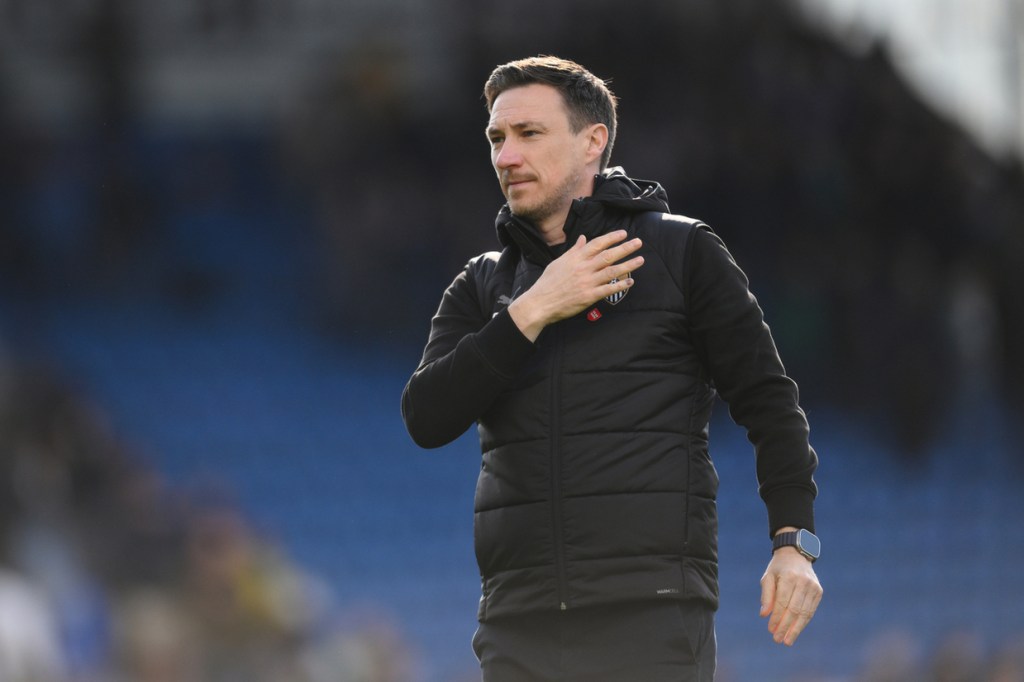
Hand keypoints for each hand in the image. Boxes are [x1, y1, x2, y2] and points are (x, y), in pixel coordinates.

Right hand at [508, 230, 643, 340]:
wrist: (540, 302)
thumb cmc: (548, 282)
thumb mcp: (559, 262)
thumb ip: (574, 251)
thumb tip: (583, 238)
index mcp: (575, 258)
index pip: (597, 244)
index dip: (611, 238)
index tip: (623, 233)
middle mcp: (583, 268)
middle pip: (608, 255)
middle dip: (625, 248)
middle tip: (638, 242)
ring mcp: (587, 282)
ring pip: (611, 271)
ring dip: (628, 265)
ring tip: (640, 260)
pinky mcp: (589, 296)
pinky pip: (608, 290)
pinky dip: (620, 285)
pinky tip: (630, 281)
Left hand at [759, 546, 822, 645]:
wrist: (796, 555)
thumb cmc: (778, 568)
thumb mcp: (768, 577)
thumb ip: (766, 596)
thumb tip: (764, 615)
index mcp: (789, 576)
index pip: (782, 602)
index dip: (777, 617)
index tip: (770, 630)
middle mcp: (803, 582)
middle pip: (794, 609)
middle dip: (785, 626)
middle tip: (777, 639)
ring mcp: (813, 587)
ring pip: (804, 613)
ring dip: (795, 629)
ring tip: (787, 640)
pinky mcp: (818, 592)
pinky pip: (811, 611)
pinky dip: (803, 622)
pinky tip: (795, 631)